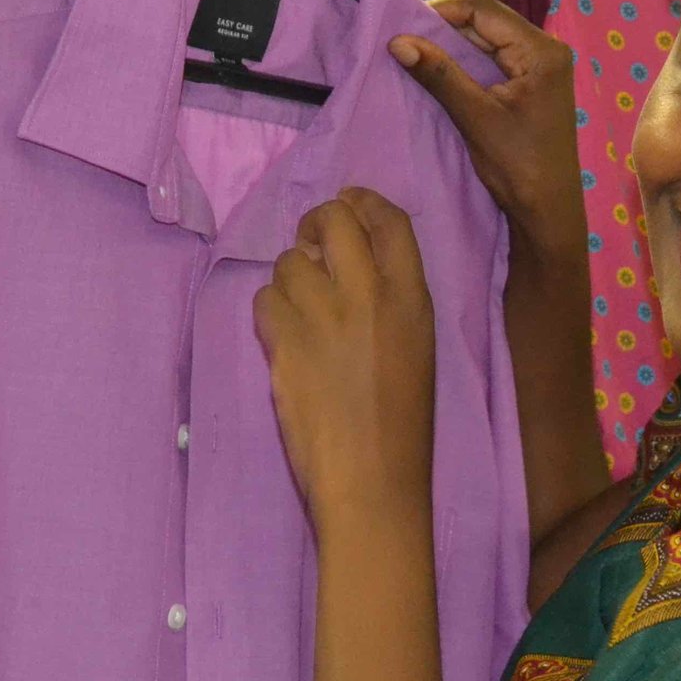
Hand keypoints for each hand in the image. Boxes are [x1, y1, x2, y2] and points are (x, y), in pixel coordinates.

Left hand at [253, 188, 437, 529]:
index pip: (389, 221)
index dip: (363, 203)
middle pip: (334, 221)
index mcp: (413, 298)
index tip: (347, 204)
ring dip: (289, 277)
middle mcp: (369, 295)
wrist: (373, 478)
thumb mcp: (417, 348)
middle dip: (316, 223)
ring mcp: (324, 316)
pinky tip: (283, 338)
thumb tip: (345, 262)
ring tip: (299, 309)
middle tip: (310, 242)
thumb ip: (390, 300)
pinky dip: (269, 313)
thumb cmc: (402, 424)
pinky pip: (264, 299)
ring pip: (289, 260)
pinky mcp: (285, 341)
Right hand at [391, 0, 583, 267]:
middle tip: (404, 38)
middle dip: (443, 26)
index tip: (403, 25)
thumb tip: (397, 41)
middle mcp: (544, 48)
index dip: (441, 10)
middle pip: (486, 19)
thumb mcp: (475, 117)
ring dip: (451, 44)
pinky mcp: (530, 82)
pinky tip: (437, 68)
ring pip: (486, 38)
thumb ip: (439, 75)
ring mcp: (539, 65)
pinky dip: (464, 61)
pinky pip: (491, 58)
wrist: (548, 211)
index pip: (484, 8)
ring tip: (414, 51)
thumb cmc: (519, 166)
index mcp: (541, 50)